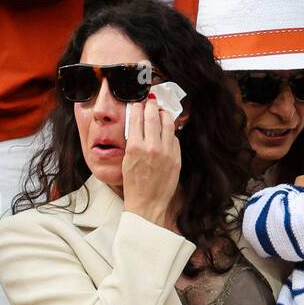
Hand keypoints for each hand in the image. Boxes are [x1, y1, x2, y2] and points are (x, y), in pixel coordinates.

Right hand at [121, 96, 181, 227]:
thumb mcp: (127, 160)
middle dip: (152, 106)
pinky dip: (170, 131)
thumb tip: (137, 123)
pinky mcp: (176, 158)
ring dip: (163, 114)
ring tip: (161, 112)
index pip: (137, 118)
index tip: (138, 103)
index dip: (138, 107)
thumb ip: (133, 141)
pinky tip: (166, 130)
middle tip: (151, 101)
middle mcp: (152, 148)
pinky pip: (174, 138)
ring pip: (168, 124)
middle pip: (153, 117)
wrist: (147, 203)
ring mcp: (166, 152)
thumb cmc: (134, 184)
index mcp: (135, 147)